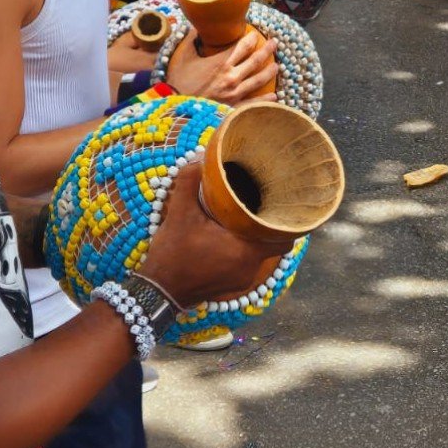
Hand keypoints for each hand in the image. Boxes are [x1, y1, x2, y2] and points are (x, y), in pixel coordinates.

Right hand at [138, 162, 293, 306]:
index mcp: (246, 250)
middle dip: (273, 224)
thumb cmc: (172, 254)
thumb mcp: (180, 212)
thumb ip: (190, 181)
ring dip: (258, 236)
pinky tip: (233, 234)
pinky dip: (247, 248)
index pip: (285, 236)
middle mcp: (250, 267)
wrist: (158, 291)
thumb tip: (201, 156)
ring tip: (249, 215)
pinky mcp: (233, 284)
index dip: (289, 219)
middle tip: (266, 202)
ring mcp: (243, 279)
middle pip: (276, 243)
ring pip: (262, 253)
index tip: (284, 200)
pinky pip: (249, 262)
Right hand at [165, 31, 278, 102]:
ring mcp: (235, 93)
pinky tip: (274, 96)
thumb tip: (196, 27)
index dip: (251, 39)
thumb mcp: (183, 58)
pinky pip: (253, 103)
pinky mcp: (234, 108)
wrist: (177, 110)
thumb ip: (190, 41)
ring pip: (258, 80)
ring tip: (277, 66)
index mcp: (221, 63)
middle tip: (275, 43)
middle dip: (267, 50)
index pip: (242, 47)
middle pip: (255, 60)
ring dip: (269, 72)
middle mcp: (231, 77)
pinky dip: (265, 100)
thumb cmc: (178, 83)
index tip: (256, 35)